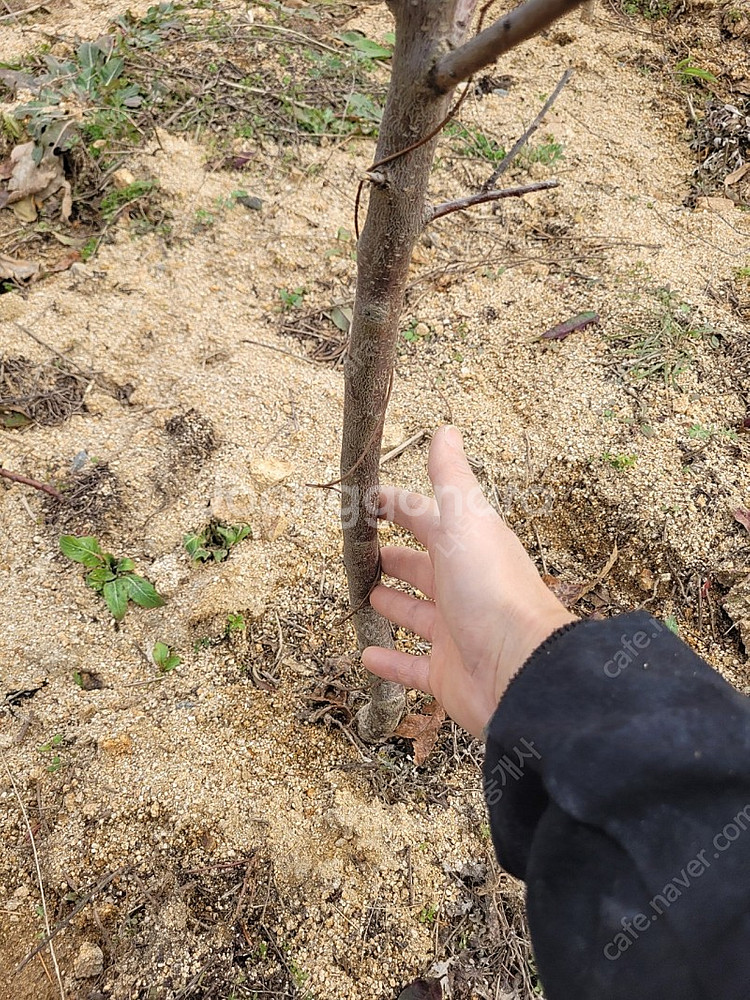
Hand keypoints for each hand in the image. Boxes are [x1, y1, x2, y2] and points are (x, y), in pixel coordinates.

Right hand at [362, 425, 575, 737]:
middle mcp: (462, 587)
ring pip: (416, 613)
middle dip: (394, 555)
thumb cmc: (492, 590)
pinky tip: (365, 654)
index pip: (425, 517)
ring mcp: (454, 632)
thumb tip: (446, 429)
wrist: (521, 670)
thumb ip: (451, 481)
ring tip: (366, 592)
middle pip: (421, 565)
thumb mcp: (466, 523)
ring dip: (393, 603)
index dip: (395, 506)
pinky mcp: (446, 673)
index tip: (365, 500)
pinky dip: (389, 660)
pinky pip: (411, 666)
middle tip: (362, 550)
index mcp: (467, 547)